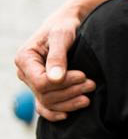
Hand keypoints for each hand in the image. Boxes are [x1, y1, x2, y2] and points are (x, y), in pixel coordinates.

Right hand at [14, 3, 93, 120]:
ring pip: (47, 102)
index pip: (40, 82)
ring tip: (88, 96)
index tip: (82, 75)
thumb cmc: (65, 25)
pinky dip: (56, 112)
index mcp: (25, 59)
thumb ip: (58, 56)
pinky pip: (45, 107)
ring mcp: (33, 82)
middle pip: (45, 94)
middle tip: (92, 84)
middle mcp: (25, 73)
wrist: (69, 24)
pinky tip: (69, 114)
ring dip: (68, 102)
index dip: (62, 83)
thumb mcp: (62, 35)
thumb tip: (55, 79)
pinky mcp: (43, 88)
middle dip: (69, 91)